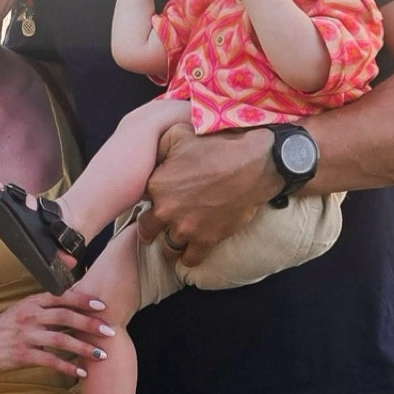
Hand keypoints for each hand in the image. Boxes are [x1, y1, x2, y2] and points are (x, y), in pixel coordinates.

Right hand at [0, 283, 112, 379]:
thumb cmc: (3, 327)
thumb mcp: (22, 309)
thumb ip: (45, 306)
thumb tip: (72, 304)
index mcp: (32, 302)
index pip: (62, 297)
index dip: (84, 301)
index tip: (103, 306)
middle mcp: (30, 316)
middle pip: (66, 317)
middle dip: (90, 324)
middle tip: (110, 331)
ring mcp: (26, 335)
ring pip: (61, 339)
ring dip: (84, 347)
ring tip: (102, 355)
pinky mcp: (22, 355)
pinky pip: (50, 361)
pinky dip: (68, 366)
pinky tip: (81, 372)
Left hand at [136, 125, 282, 266]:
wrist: (253, 164)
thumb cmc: (217, 146)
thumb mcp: (179, 134)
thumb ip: (158, 147)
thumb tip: (151, 156)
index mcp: (156, 185)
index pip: (140, 201)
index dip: (148, 201)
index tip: (155, 201)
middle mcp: (166, 210)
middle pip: (147, 230)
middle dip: (152, 229)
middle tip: (160, 225)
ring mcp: (185, 228)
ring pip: (168, 249)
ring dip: (170, 245)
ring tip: (177, 239)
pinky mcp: (206, 240)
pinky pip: (189, 260)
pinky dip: (189, 257)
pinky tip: (192, 251)